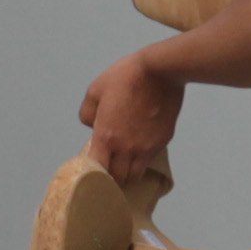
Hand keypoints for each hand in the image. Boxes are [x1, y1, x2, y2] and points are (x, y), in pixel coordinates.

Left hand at [79, 52, 182, 181]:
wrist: (159, 71)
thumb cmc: (124, 77)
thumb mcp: (95, 90)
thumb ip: (88, 113)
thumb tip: (94, 126)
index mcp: (107, 137)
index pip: (98, 170)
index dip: (94, 173)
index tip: (94, 167)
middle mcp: (127, 148)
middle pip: (118, 178)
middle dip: (112, 176)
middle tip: (110, 166)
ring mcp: (147, 147)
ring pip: (136, 175)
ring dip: (129, 172)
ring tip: (126, 162)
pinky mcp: (163, 142)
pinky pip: (150, 159)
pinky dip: (143, 159)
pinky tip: (141, 146)